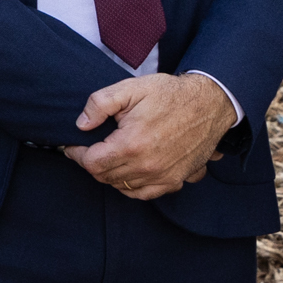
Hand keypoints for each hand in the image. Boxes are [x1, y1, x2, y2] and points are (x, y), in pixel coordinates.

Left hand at [67, 69, 240, 201]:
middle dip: (92, 163)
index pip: (92, 163)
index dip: (77, 155)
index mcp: (131, 144)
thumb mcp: (130, 88)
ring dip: (110, 174)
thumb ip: (99, 104)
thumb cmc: (170, 94)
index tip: (72, 146)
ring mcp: (162, 176)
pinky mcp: (176, 180)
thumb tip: (81, 125)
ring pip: (122, 187)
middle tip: (89, 149)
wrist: (210, 103)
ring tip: (108, 156)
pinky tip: (128, 171)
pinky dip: (131, 186)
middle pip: (104, 177)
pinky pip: (144, 194)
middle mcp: (146, 166)